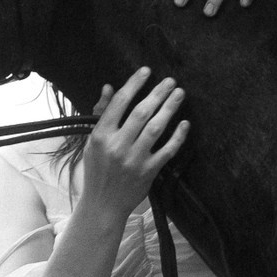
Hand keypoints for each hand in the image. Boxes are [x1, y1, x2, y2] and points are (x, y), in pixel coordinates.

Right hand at [78, 67, 187, 221]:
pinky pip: (167, 151)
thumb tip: (109, 88)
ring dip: (170, 109)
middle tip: (170, 81)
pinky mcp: (148, 172)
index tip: (146, 71)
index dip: (134, 84)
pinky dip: (178, 137)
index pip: (119, 103)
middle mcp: (117, 146)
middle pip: (141, 113)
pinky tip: (185, 123)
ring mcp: (134, 160)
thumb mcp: (92, 142)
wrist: (103, 204)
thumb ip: (101, 114)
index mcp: (101, 135)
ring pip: (156, 128)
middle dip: (157, 93)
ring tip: (179, 94)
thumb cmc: (97, 170)